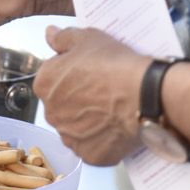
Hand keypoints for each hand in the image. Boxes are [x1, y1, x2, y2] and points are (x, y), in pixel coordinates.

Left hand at [34, 26, 146, 165]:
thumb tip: (49, 34)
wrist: (144, 94)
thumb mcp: (87, 39)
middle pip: (61, 105)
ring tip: (109, 110)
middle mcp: (51, 113)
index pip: (51, 78)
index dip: (70, 74)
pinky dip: (100, 140)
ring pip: (74, 128)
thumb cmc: (114, 64)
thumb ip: (62, 37)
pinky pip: (91, 147)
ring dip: (86, 122)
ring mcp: (70, 137)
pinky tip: (114, 127)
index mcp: (45, 84)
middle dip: (76, 100)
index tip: (88, 72)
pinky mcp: (90, 155)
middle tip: (100, 91)